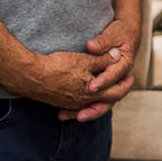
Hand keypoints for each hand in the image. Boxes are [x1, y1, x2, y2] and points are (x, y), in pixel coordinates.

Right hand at [19, 50, 133, 120]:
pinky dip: (85, 100)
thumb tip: (117, 56)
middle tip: (123, 83)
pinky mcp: (60, 102)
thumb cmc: (58, 66)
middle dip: (116, 91)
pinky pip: (77, 104)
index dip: (125, 85)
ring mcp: (70, 104)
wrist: (30, 76)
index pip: (116, 93)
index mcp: (92, 93)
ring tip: (106, 89)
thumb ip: (103, 60)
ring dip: (100, 97)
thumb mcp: (84, 60)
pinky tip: (84, 94)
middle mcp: (83, 102)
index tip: (131, 78)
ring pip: (91, 103)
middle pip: (105, 101)